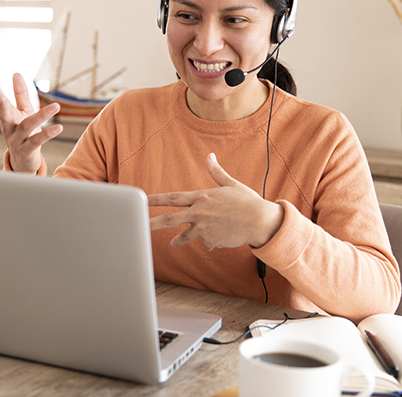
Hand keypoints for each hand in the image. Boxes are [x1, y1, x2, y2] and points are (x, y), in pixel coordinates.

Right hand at [0, 73, 62, 172]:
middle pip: (5, 116)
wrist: (23, 162)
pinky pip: (37, 141)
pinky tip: (58, 127)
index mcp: (8, 119)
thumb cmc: (23, 133)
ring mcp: (17, 141)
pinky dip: (48, 134)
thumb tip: (16, 73)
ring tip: (55, 107)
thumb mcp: (23, 113)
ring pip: (27, 127)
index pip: (1, 105)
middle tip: (0, 97)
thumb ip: (19, 94)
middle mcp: (10, 129)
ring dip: (41, 116)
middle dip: (2, 106)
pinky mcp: (27, 151)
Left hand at [148, 153, 283, 250]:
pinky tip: (215, 241)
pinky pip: (206, 242)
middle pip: (171, 219)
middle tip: (141, 226)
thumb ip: (216, 172)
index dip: (156, 199)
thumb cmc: (247, 201)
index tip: (143, 201)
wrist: (260, 221)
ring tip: (172, 244)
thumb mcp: (231, 184)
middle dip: (153, 223)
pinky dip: (208, 242)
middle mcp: (200, 212)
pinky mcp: (212, 239)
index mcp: (201, 197)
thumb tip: (210, 156)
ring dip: (178, 240)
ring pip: (185, 236)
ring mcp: (205, 228)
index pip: (173, 198)